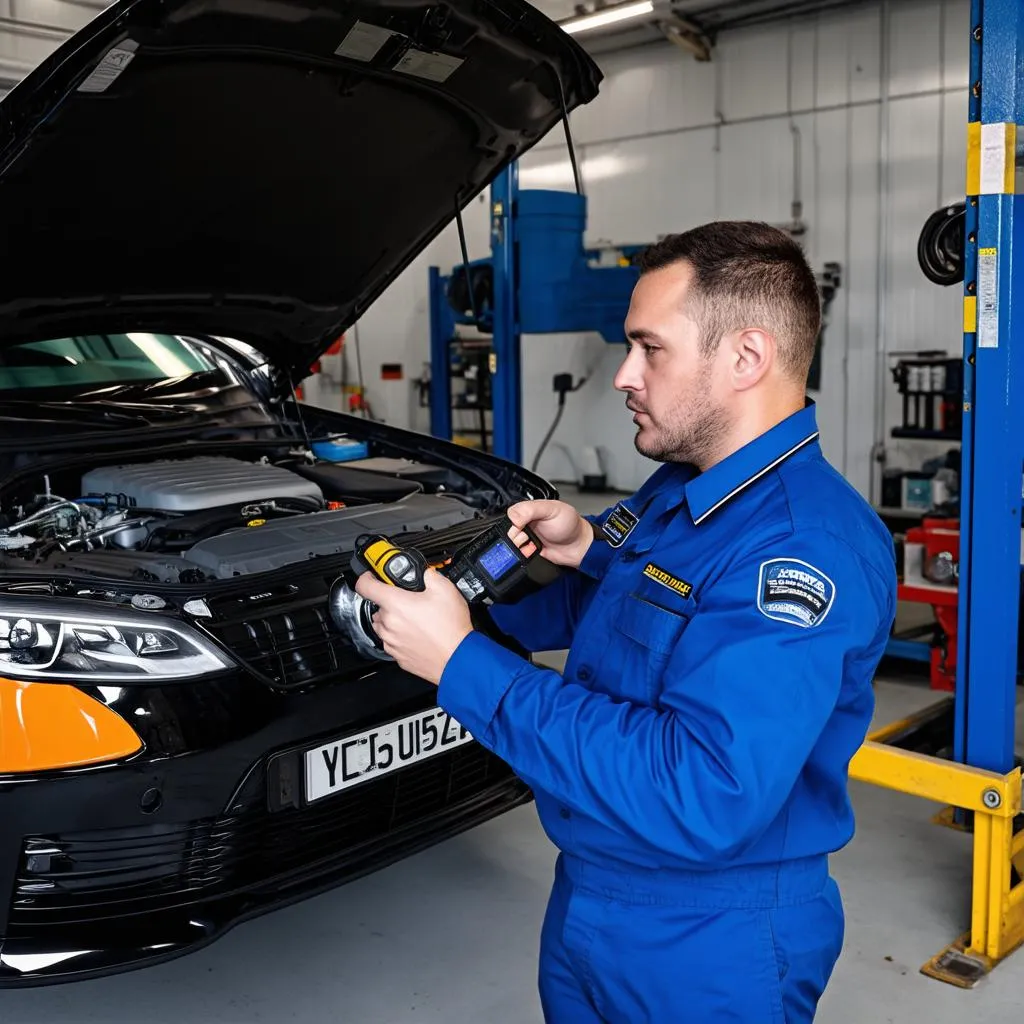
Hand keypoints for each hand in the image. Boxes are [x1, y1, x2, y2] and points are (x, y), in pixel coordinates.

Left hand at [354, 569, 471, 685]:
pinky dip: (400, 636)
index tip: (372, 577)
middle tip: (412, 602)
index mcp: (395, 604)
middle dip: (392, 602)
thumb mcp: (445, 590)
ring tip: (417, 620)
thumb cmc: (451, 629)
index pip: (364, 586)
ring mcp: (391, 642)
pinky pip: (392, 641)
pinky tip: (418, 634)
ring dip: (394, 620)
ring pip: (384, 625)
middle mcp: (388, 624)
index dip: (366, 578)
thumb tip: (424, 572)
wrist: (457, 659)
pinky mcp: (397, 656)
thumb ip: (429, 575)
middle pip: (378, 607)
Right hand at [506, 499, 594, 568]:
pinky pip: (517, 555)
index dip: (513, 523)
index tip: (522, 526)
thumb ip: (530, 509)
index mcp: (529, 510)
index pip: (510, 515)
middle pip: (508, 531)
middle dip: (516, 537)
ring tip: (532, 544)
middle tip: (528, 536)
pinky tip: (533, 551)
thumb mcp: (551, 509)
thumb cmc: (570, 525)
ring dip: (520, 547)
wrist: (579, 547)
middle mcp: (526, 523)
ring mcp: (527, 538)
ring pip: (511, 544)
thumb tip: (513, 517)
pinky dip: (522, 555)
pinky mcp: (529, 551)